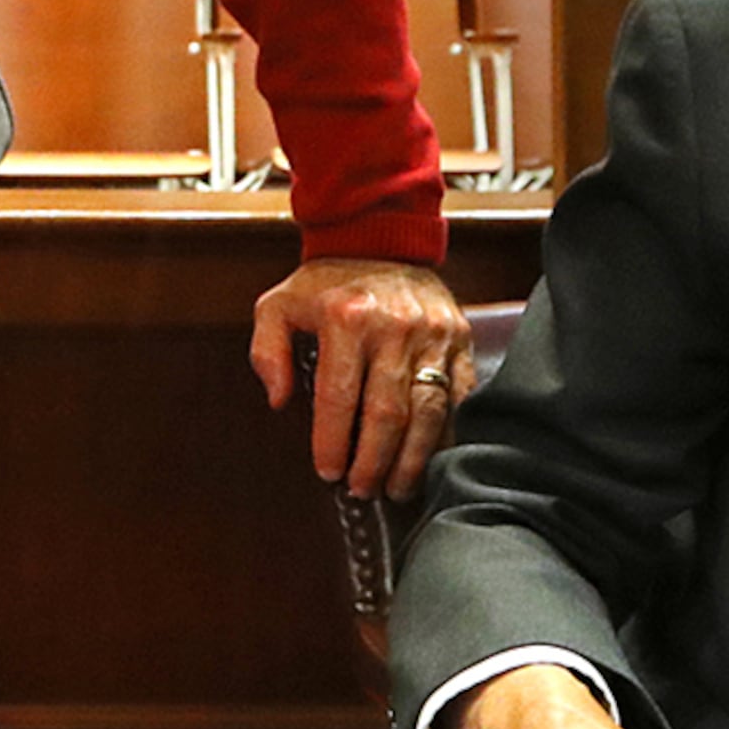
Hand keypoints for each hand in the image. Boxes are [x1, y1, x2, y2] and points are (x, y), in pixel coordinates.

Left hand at [251, 257, 467, 496]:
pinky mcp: (460, 338)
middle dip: (373, 461)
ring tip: (396, 486)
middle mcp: (394, 326)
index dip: (333, 441)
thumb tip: (278, 399)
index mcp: (346, 318)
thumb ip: (267, 350)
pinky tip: (433, 457)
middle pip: (387, 413)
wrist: (380, 239)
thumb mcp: (278, 304)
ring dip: (412, 458)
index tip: (329, 472)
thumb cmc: (328, 282)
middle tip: (363, 489)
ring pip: (428, 411)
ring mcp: (432, 333)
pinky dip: (448, 433)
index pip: (339, 396)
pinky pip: (461, 395)